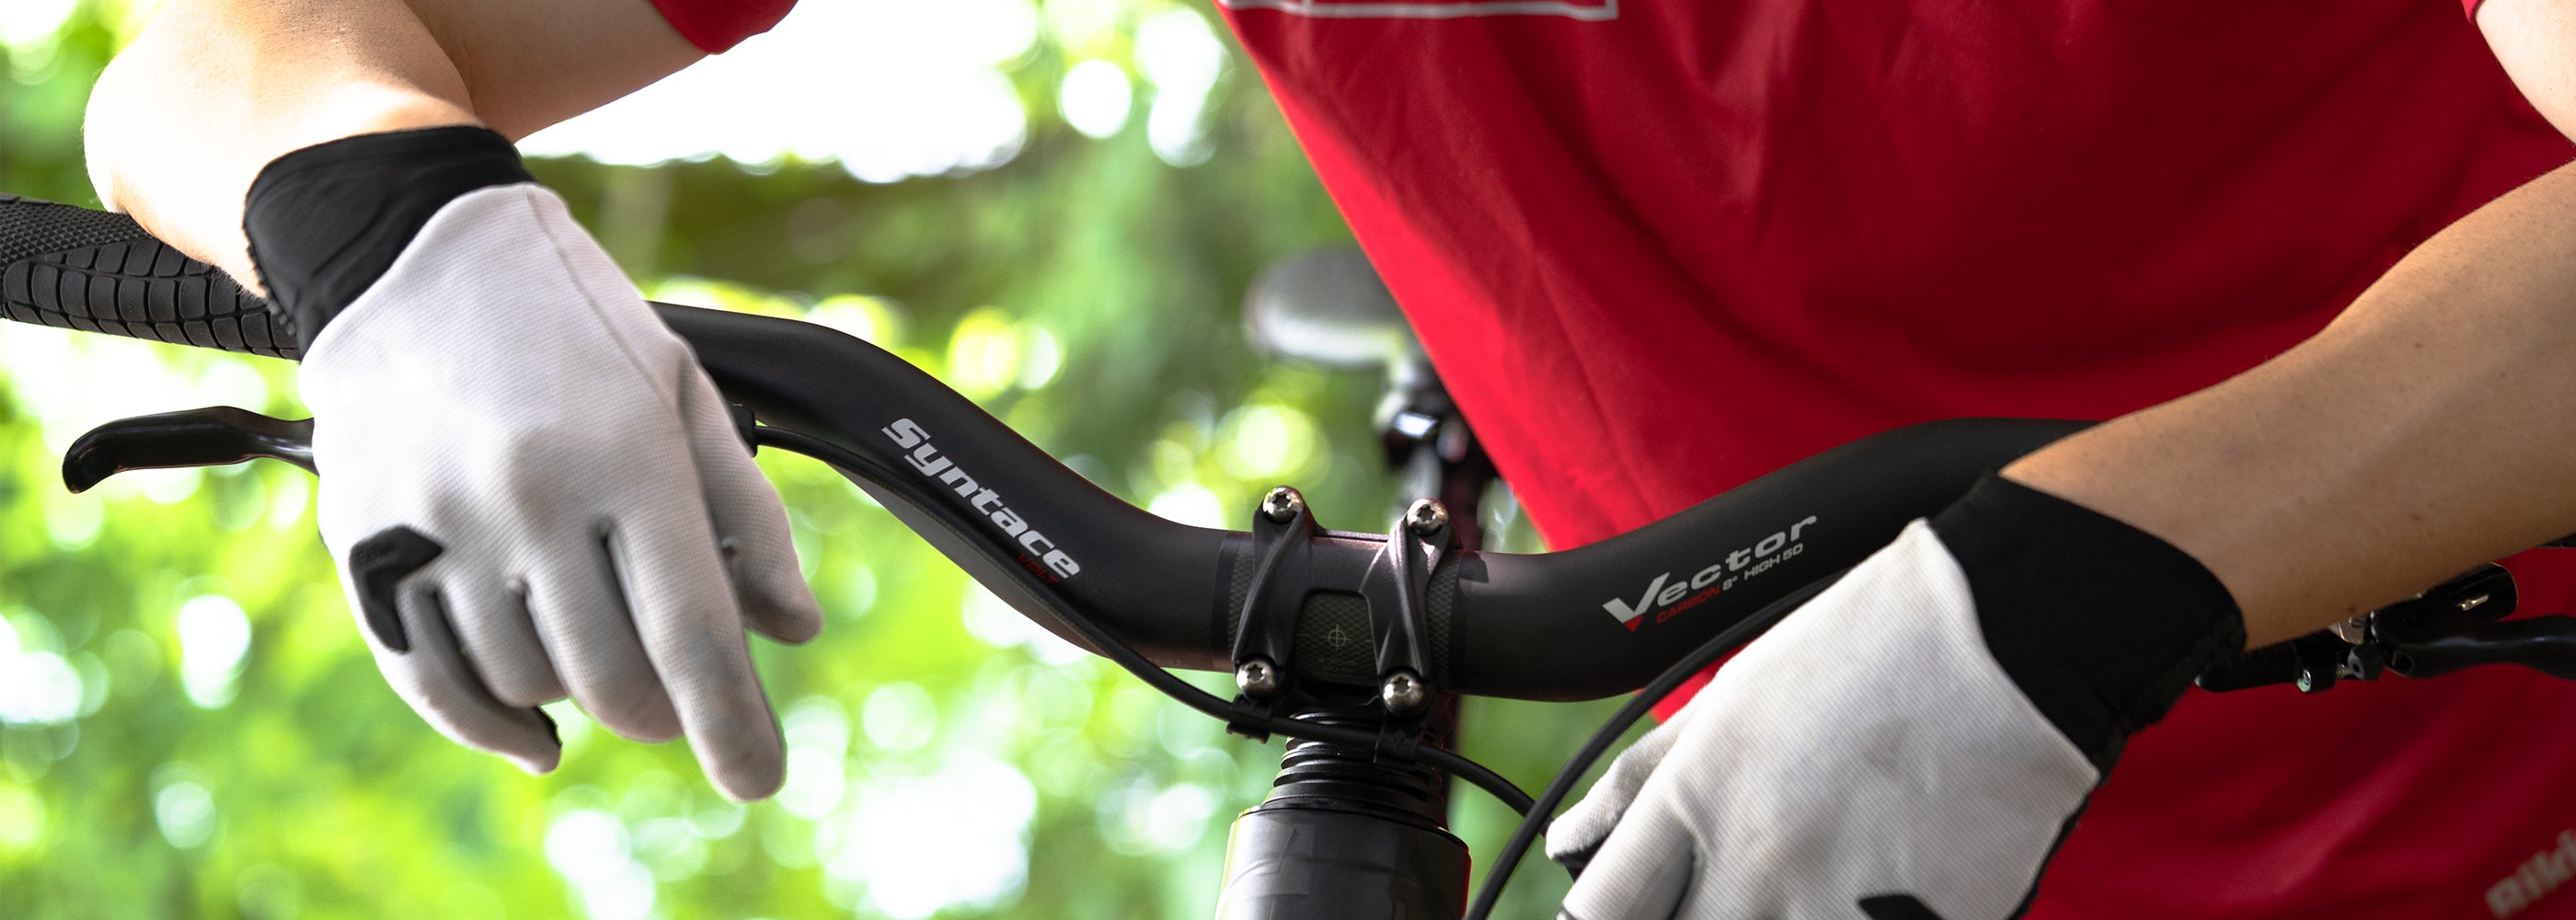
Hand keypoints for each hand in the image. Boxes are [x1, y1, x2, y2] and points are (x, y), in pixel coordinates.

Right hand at [296, 179, 821, 799]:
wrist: (411, 253)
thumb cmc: (573, 322)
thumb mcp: (685, 391)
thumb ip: (744, 516)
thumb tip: (792, 629)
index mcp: (626, 457)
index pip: (692, 633)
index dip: (733, 723)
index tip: (758, 778)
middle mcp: (530, 498)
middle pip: (615, 680)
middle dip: (662, 708)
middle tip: (676, 687)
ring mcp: (438, 526)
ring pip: (530, 685)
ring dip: (578, 690)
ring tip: (593, 634)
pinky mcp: (365, 545)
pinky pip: (433, 682)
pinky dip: (491, 725)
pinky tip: (536, 734)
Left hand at [1547, 477, 2242, 918]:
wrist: (2016, 637)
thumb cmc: (1870, 649)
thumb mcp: (1730, 698)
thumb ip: (1640, 780)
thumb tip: (1573, 842)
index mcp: (1698, 796)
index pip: (1605, 911)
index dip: (1607, 919)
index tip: (1633, 911)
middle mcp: (1758, 862)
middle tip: (1733, 890)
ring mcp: (1844, 907)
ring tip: (1825, 871)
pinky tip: (1883, 881)